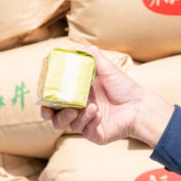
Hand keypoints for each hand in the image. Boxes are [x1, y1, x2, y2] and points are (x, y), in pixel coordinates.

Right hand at [40, 46, 173, 146]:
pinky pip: (81, 129)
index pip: (55, 98)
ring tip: (82, 107)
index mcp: (78, 95)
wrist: (140, 106)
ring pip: (64, 124)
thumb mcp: (108, 69)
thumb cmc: (124, 87)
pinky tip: (96, 113)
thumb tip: (79, 46)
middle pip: (54, 114)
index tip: (41, 93)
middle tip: (48, 109)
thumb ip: (93, 58)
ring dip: (68, 116)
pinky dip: (86, 120)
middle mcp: (79, 109)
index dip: (45, 97)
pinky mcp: (92, 133)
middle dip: (47, 112)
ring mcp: (85, 122)